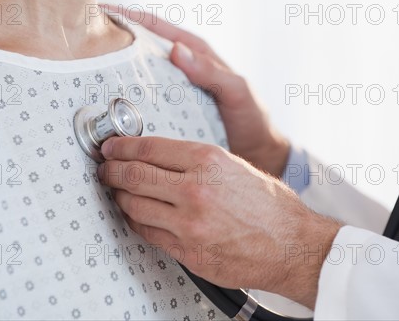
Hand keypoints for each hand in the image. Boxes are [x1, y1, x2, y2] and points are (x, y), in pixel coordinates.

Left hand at [98, 136, 341, 308]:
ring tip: (117, 192)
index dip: (122, 147)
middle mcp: (195, 190)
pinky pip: (147, 233)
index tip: (112, 148)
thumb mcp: (234, 166)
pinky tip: (135, 215)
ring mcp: (189, 223)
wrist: (293, 245)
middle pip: (134, 176)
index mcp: (208, 160)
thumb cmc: (270, 206)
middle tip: (105, 168)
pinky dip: (135, 221)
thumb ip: (196, 161)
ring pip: (134, 206)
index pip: (149, 148)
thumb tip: (160, 157)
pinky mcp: (188, 251)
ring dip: (119, 197)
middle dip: (111, 170)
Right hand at [102, 5, 289, 176]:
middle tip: (83, 45)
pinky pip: (142, 105)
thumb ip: (212, 72)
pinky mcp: (168, 116)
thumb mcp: (237, 91)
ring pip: (137, 78)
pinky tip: (107, 113)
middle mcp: (180, 71)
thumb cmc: (252, 119)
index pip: (158, 27)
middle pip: (141, 50)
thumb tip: (176, 50)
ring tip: (85, 76)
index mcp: (196, 56)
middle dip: (114, 43)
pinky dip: (125, 105)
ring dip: (115, 77)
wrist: (256, 154)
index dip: (130, 17)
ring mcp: (172, 94)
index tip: (102, 10)